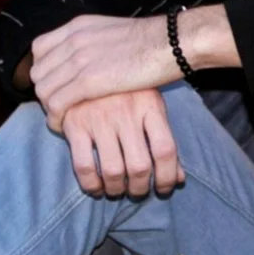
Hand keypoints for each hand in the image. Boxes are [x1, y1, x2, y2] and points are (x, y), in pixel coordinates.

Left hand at [28, 13, 178, 125]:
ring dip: (48, 108)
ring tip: (61, 119)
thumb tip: (89, 57)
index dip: (44, 70)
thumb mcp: (112, 33)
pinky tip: (64, 126)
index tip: (55, 85)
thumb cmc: (152, 42)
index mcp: (77, 27)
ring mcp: (79, 60)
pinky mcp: (88, 81)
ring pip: (44, 89)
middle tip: (58, 106)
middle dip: (45, 91)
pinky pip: (56, 103)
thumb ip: (94, 43)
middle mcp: (72, 40)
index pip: (39, 49)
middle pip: (38, 71)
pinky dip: (55, 117)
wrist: (170, 43)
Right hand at [58, 89, 181, 197]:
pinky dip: (91, 184)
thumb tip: (179, 179)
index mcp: (150, 104)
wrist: (85, 63)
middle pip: (140, 166)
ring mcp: (98, 117)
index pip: (165, 150)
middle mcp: (125, 110)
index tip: (164, 189)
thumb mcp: (150, 105)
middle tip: (137, 191)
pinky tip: (96, 186)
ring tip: (117, 190)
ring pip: (113, 170)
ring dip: (117, 189)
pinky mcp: (74, 124)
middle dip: (140, 188)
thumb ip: (163, 141)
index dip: (167, 177)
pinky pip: (84, 166)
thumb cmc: (124, 90)